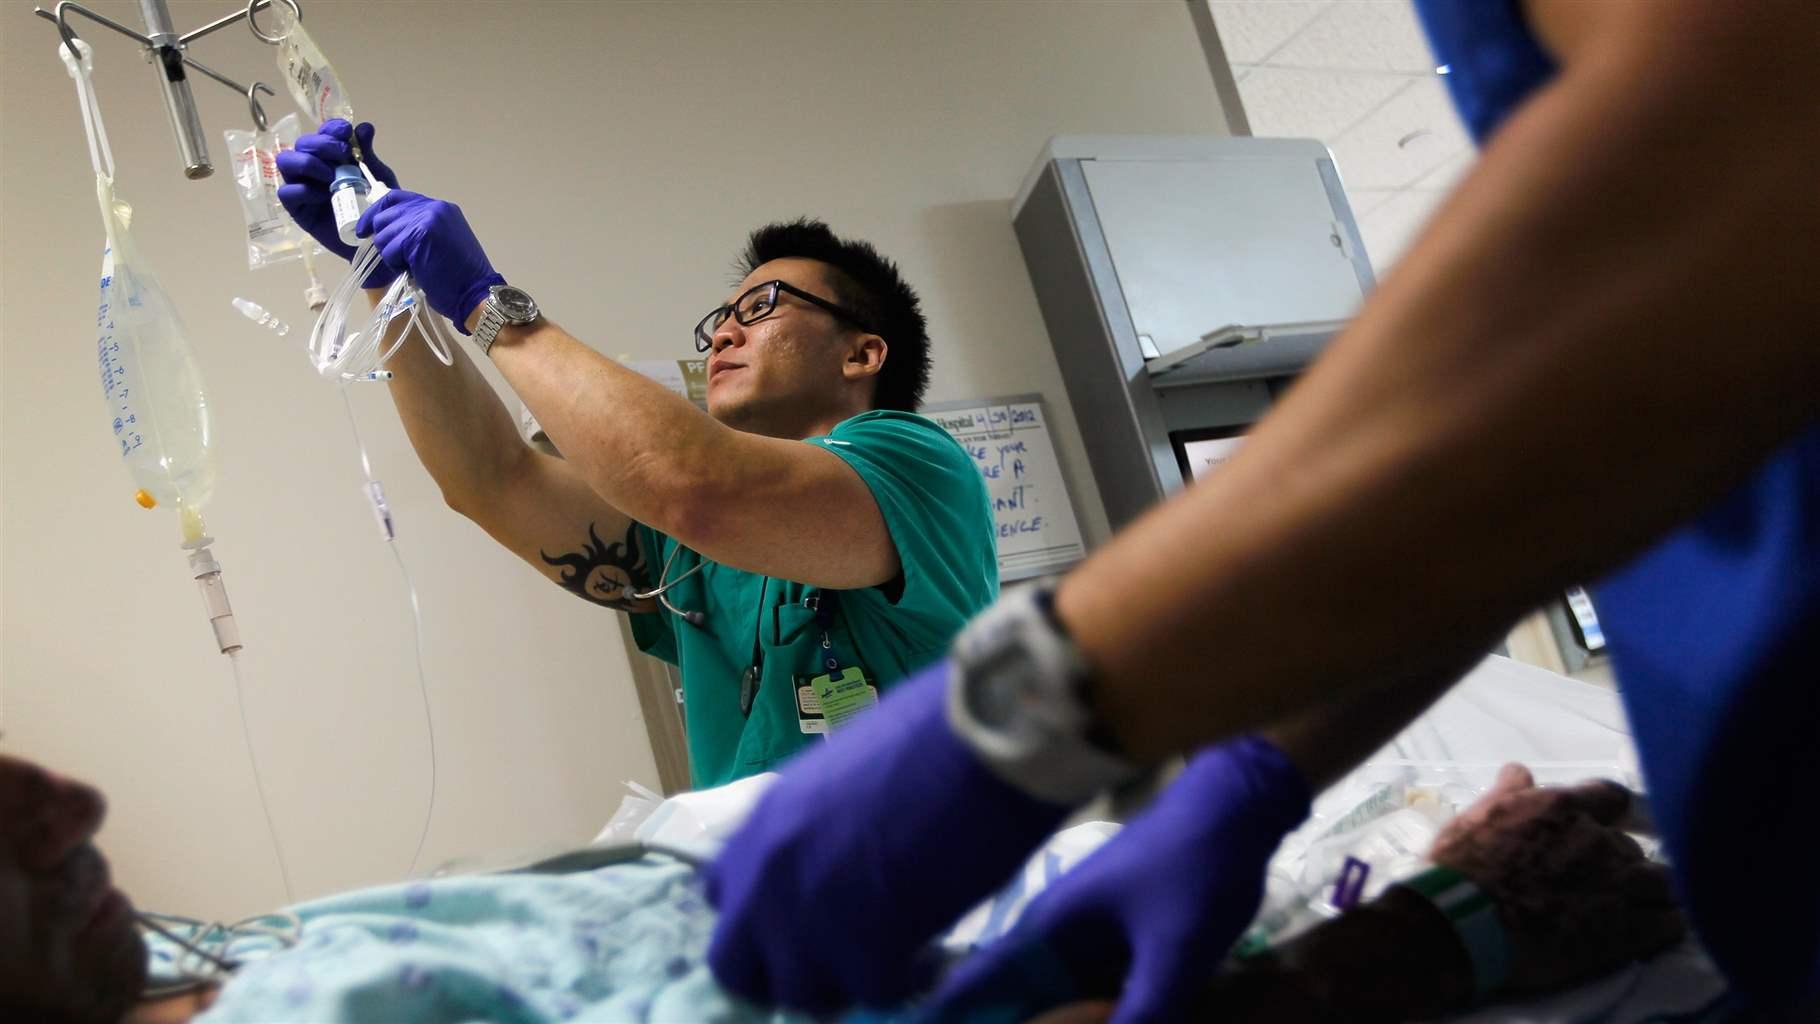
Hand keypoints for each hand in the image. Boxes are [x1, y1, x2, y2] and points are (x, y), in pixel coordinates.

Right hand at [275, 120, 399, 282]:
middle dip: (322, 144)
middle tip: (343, 156)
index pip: (323, 133)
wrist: (378, 240)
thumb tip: (364, 127)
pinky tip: (325, 196)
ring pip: (286, 162)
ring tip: (331, 177)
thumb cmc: (375, 206)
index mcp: (331, 156)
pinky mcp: (297, 209)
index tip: (346, 134)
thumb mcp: (376, 177)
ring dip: (308, 163)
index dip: (331, 129)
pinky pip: (287, 192)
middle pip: (302, 143)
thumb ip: (367, 154)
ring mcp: (302, 186)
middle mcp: (313, 167)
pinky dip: (305, 190)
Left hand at [355, 191, 503, 330]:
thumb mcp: (442, 242)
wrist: (476, 293)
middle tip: (396, 258)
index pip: (396, 199)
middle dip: (384, 238)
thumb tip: (388, 230)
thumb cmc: (460, 277)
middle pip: (386, 215)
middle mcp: (433, 207)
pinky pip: (389, 249)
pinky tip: (411, 271)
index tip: (365, 229)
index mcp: (440, 207)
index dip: (377, 212)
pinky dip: (395, 263)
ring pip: (384, 233)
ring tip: (409, 266)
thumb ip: (420, 228)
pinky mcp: (417, 236)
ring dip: (390, 254)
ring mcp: (426, 220)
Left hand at [704, 661, 1074, 1013]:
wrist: (982, 741)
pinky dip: (900, 981)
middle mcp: (764, 877)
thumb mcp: (838, 777)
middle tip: (837, 956)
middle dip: (783, 970)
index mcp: (760, 824)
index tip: (803, 913)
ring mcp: (806, 919)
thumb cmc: (927, 734)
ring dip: (843, 981)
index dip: (762, 913)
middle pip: (737, 966)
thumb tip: (827, 862)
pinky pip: (871, 994)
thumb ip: (813, 829)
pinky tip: (928, 954)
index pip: (722, 895)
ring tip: (889, 953)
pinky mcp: (862, 951)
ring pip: (799, 994)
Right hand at [921, 736, 1310, 1023]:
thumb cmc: (1193, 869)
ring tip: (1057, 1019)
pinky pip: (1091, 992)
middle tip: (956, 1022)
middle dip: (1001, 1016)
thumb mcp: (1174, 951)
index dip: (945, 1013)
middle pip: (1015, 1000)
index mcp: (1048, 928)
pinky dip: (1091, 1013)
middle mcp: (1056, 936)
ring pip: (1054, 999)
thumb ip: (1144, 1011)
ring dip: (1058, 1018)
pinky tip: (1107, 1017)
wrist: (1235, 810)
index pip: (977, 983)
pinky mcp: (1121, 943)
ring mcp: (1088, 939)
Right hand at [1429, 763, 1685, 996]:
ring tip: (1637, 910)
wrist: (1462, 924)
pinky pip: (1670, 923)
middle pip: (1634, 848)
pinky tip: (1650, 931)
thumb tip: (1520, 772)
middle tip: (1601, 883)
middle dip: (1622, 863)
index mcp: (1564, 809)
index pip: (1613, 797)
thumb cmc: (1461, 869)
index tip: (1611, 827)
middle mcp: (1599, 841)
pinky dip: (1663, 926)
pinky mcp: (1628, 931)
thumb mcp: (1474, 818)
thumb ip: (1506, 793)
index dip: (1614, 815)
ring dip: (1652, 894)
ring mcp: (1618, 885)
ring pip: (1664, 883)